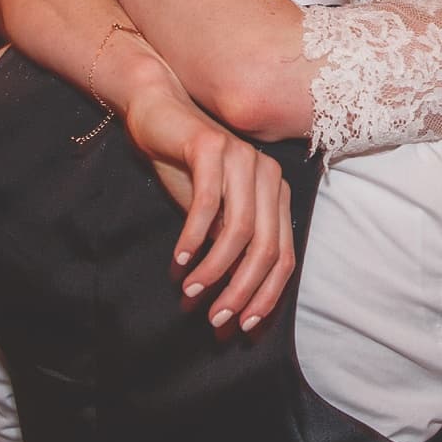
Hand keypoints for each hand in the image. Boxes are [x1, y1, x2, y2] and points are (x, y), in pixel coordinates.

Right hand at [123, 72, 295, 330]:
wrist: (158, 116)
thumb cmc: (186, 171)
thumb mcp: (211, 220)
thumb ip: (225, 255)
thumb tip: (229, 314)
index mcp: (276, 195)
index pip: (284, 256)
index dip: (266, 295)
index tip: (244, 325)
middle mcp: (269, 176)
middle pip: (266, 248)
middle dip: (242, 289)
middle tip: (216, 317)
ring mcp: (244, 159)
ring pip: (239, 229)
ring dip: (215, 266)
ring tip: (191, 289)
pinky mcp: (213, 147)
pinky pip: (208, 202)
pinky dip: (194, 235)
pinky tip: (180, 258)